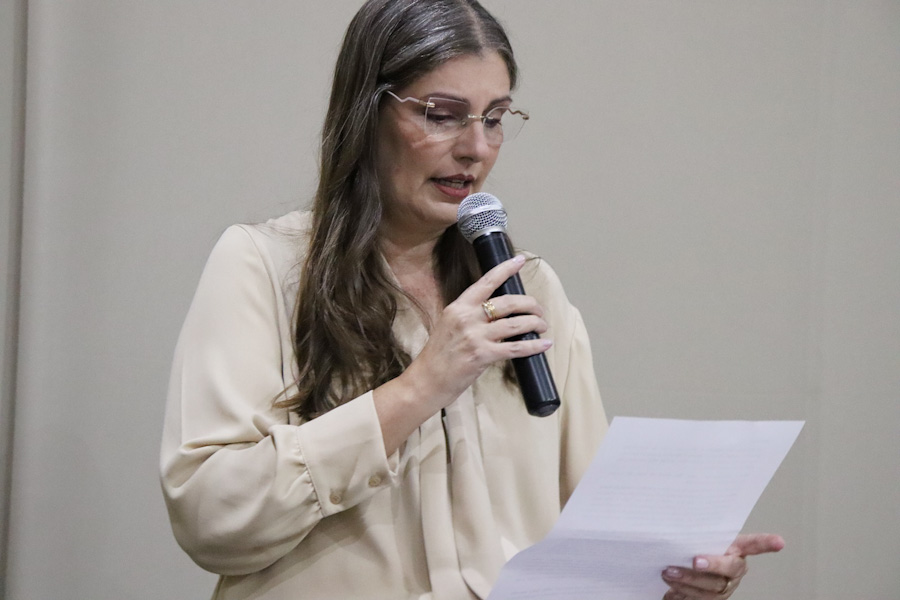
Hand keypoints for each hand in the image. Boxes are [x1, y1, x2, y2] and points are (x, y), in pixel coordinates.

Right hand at [408, 254, 550, 408]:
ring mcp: (474, 336)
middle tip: (539, 310)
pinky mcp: (482, 355)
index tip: (519, 261)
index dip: (505, 269)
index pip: (485, 282)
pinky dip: (534, 346)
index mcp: (458, 307)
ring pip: (515, 324)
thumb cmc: (438, 356)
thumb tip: (499, 315)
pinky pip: (515, 348)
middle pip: (508, 302)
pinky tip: (544, 344)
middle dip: (530, 304)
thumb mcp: (450, 326)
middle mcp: (466, 318)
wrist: (426, 380)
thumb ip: (470, 317)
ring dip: (534, 323)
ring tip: (542, 325)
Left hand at [660, 534, 784, 598]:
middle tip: (694, 561)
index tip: (779, 542)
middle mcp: (734, 571)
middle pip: (728, 571)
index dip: (767, 543)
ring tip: (669, 572)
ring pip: (711, 589)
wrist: (686, 568)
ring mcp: (724, 587)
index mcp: (736, 550)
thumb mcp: (700, 538)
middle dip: (712, 566)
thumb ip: (698, 534)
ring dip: (688, 581)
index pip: (754, 545)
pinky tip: (670, 588)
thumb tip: (680, 523)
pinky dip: (681, 594)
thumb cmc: (696, 548)